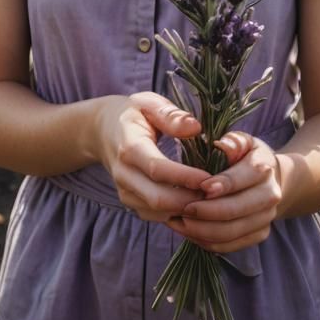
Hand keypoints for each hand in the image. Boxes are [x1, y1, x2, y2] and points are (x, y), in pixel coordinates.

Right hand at [96, 92, 212, 221]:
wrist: (103, 130)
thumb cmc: (133, 114)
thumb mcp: (149, 103)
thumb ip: (171, 115)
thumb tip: (196, 128)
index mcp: (129, 146)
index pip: (157, 168)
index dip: (184, 177)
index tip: (210, 178)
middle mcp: (124, 173)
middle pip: (157, 198)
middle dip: (189, 200)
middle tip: (216, 192)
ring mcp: (124, 191)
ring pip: (157, 212)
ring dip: (185, 210)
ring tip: (208, 198)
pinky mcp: (129, 202)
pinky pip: (155, 216)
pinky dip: (176, 214)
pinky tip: (194, 202)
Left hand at [164, 131, 282, 253]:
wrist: (269, 180)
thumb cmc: (246, 156)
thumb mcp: (242, 141)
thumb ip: (233, 141)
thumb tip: (222, 145)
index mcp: (263, 168)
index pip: (240, 180)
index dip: (219, 186)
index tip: (198, 187)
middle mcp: (269, 195)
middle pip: (234, 210)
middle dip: (204, 212)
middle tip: (181, 208)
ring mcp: (266, 218)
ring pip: (231, 232)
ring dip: (201, 230)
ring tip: (178, 223)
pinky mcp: (259, 234)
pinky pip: (231, 245)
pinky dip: (207, 242)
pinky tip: (189, 233)